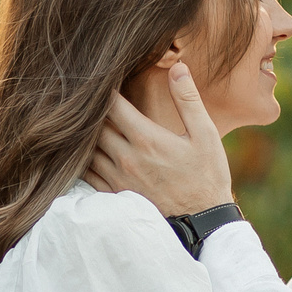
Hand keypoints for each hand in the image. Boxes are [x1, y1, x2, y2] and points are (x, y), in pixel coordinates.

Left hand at [88, 63, 232, 215]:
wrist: (202, 224)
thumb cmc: (207, 177)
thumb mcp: (205, 135)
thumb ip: (188, 100)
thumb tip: (178, 68)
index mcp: (146, 139)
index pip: (111, 106)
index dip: (104, 89)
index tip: (103, 79)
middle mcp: (126, 158)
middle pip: (93, 126)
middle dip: (91, 111)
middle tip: (90, 98)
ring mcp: (117, 179)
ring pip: (86, 150)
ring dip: (85, 136)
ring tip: (86, 122)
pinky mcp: (114, 195)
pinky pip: (87, 174)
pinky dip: (84, 160)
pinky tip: (88, 152)